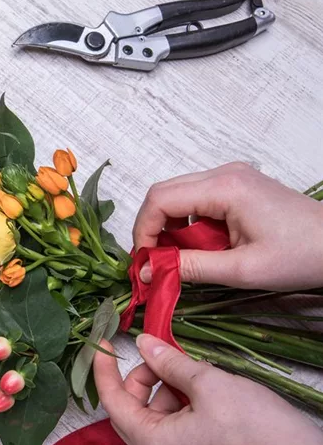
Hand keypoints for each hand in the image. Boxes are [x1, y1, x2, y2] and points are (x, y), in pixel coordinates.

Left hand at [94, 334, 322, 444]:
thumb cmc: (255, 427)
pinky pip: (173, 428)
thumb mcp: (206, 382)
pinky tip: (201, 389)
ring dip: (165, 388)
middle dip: (141, 378)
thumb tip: (146, 345)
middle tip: (160, 355)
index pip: (113, 402)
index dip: (104, 370)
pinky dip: (179, 403)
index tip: (102, 344)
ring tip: (191, 371)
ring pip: (155, 416)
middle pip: (132, 410)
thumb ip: (169, 362)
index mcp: (153, 443)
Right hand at [133, 162, 322, 290]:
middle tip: (154, 261)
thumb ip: (189, 267)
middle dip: (152, 228)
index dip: (143, 230)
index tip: (145, 261)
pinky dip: (187, 223)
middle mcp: (224, 174)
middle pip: (164, 193)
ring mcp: (231, 177)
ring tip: (178, 257)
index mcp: (225, 188)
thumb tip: (147, 271)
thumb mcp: (241, 270)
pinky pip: (196, 199)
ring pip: (177, 195)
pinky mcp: (237, 186)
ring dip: (169, 226)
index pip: (160, 199)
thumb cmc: (301, 255)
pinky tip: (199, 247)